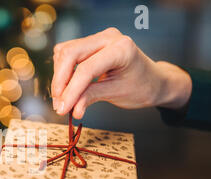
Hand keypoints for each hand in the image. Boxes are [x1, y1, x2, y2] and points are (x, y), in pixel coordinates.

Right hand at [51, 27, 191, 118]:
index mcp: (121, 48)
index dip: (70, 91)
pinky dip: (62, 71)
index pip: (86, 69)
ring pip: (64, 53)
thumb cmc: (141, 87)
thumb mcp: (116, 94)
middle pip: (70, 54)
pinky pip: (66, 53)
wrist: (152, 80)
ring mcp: (98, 38)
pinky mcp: (89, 43)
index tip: (62, 109)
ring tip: (63, 99)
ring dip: (59, 77)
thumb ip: (90, 98)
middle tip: (59, 105)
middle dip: (60, 82)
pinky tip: (67, 86)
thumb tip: (70, 109)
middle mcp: (108, 37)